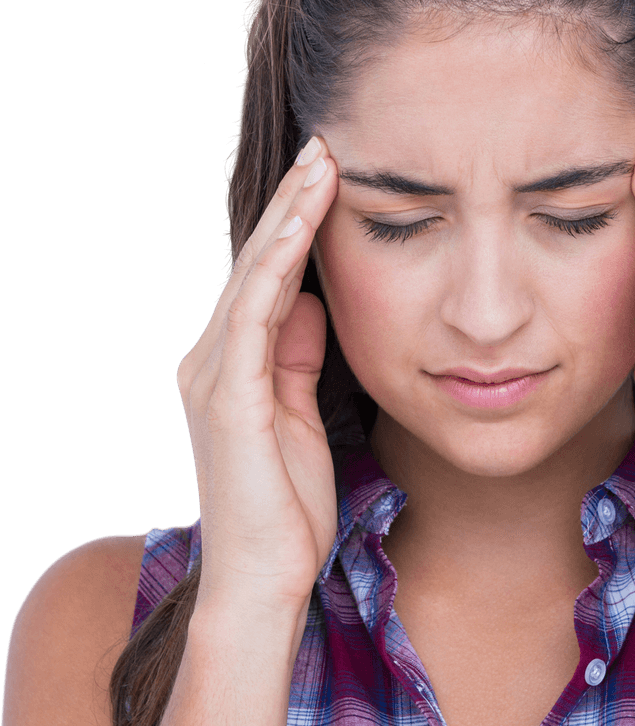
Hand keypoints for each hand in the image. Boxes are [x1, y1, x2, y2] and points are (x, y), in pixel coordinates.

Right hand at [176, 136, 339, 617]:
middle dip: (293, 202)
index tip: (331, 177)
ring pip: (253, 274)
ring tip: (321, 163)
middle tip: (327, 146)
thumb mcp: (301, 415)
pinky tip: (304, 220)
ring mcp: (213, 374)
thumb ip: (297, 357)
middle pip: (258, 263)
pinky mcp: (227, 394)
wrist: (262, 578)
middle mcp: (212, 358)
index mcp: (233, 364)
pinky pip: (254, 311)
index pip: (269, 277)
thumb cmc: (287, 504)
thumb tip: (308, 301)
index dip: (297, 225)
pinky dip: (279, 261)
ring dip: (289, 216)